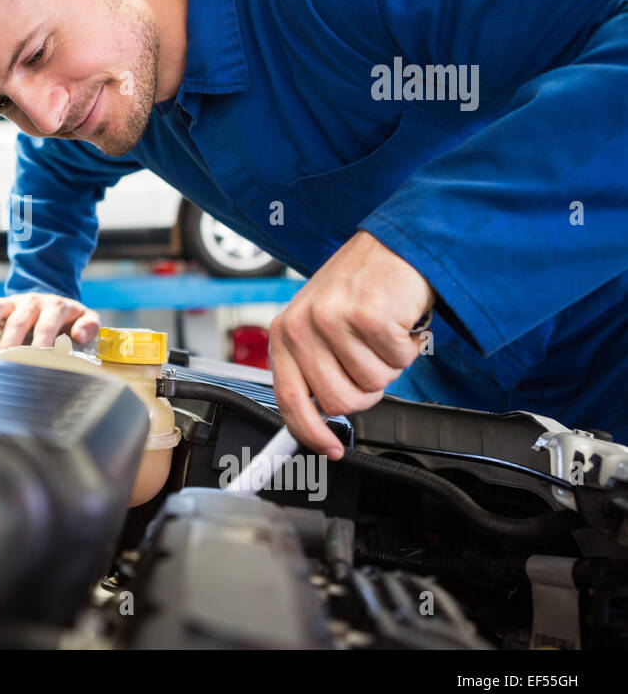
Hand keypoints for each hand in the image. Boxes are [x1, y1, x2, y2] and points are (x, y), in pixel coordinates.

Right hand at [0, 292, 100, 350]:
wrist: (52, 300)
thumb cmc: (67, 317)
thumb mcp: (86, 317)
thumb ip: (89, 326)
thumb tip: (79, 336)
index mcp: (55, 306)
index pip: (47, 324)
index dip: (42, 342)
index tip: (38, 359)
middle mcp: (31, 301)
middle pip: (19, 319)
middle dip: (12, 340)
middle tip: (7, 359)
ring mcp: (12, 302)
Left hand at [268, 231, 433, 459]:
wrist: (396, 244)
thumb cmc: (360, 285)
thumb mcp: (319, 322)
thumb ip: (313, 364)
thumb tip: (320, 414)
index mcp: (285, 332)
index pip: (288, 398)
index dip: (309, 432)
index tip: (329, 448)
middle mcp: (303, 326)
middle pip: (339, 401)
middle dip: (366, 391)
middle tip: (373, 362)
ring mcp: (334, 320)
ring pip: (373, 384)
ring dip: (389, 365)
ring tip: (383, 334)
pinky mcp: (369, 316)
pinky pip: (398, 362)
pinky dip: (408, 348)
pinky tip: (399, 322)